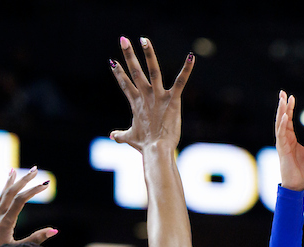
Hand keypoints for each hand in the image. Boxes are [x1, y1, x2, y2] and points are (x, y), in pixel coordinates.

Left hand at [0, 168, 55, 246]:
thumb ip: (37, 238)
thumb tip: (54, 230)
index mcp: (6, 222)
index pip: (21, 200)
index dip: (34, 190)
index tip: (46, 184)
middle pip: (11, 192)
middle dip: (24, 180)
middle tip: (35, 169)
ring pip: (0, 195)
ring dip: (8, 182)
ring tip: (13, 170)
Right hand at [109, 37, 193, 152]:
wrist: (156, 150)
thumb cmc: (144, 146)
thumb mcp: (130, 138)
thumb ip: (120, 135)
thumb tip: (112, 136)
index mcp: (135, 103)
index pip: (125, 84)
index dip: (118, 73)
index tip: (112, 61)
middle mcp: (145, 96)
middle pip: (135, 72)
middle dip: (128, 55)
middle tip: (123, 38)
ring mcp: (158, 97)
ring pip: (153, 71)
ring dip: (148, 54)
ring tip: (144, 39)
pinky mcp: (173, 100)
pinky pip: (180, 82)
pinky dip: (187, 69)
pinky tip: (191, 56)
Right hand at [275, 91, 303, 190]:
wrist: (298, 183)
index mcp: (290, 137)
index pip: (289, 119)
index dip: (290, 108)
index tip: (291, 96)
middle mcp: (284, 138)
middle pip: (282, 118)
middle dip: (282, 105)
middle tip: (282, 92)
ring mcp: (282, 142)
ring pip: (280, 123)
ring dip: (281, 111)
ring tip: (282, 100)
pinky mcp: (282, 148)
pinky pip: (281, 134)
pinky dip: (283, 124)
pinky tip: (286, 115)